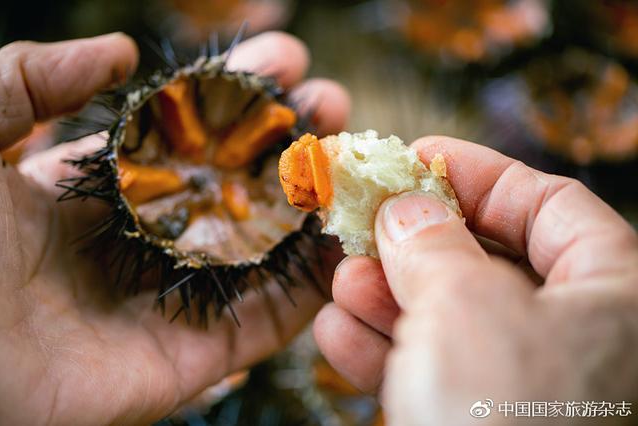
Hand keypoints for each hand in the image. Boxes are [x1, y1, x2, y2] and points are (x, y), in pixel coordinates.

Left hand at [0, 32, 348, 424]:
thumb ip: (31, 78)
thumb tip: (121, 50)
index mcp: (103, 189)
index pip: (190, 132)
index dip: (239, 93)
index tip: (284, 55)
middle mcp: (149, 239)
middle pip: (239, 185)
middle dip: (292, 139)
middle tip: (332, 101)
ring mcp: (177, 297)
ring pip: (266, 249)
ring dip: (314, 206)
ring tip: (355, 160)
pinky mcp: (192, 354)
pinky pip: (269, 318)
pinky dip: (313, 286)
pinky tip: (349, 242)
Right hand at [314, 136, 637, 424]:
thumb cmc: (512, 422)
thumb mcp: (468, 308)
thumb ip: (433, 244)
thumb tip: (405, 207)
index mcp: (614, 293)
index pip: (547, 203)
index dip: (477, 174)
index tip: (415, 158)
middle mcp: (577, 336)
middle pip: (487, 258)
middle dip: (415, 239)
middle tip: (361, 220)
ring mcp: (524, 384)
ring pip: (449, 316)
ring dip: (386, 293)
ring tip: (340, 276)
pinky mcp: (478, 421)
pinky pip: (430, 369)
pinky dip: (381, 348)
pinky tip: (337, 331)